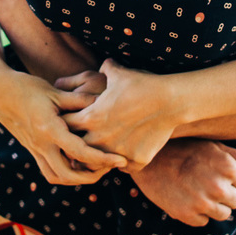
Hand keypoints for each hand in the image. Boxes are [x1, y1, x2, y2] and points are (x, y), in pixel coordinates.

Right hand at [0, 68, 126, 185]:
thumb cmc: (27, 87)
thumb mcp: (55, 91)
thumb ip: (79, 100)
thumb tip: (103, 103)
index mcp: (50, 130)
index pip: (80, 152)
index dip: (103, 159)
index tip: (120, 160)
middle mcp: (41, 145)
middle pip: (69, 175)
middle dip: (92, 176)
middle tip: (109, 167)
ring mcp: (34, 149)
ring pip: (56, 177)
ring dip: (77, 178)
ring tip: (95, 168)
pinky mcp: (31, 149)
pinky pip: (48, 170)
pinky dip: (64, 172)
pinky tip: (76, 163)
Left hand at [62, 59, 182, 170]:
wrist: (170, 100)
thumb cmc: (142, 84)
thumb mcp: (119, 73)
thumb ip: (104, 69)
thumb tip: (101, 66)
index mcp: (91, 118)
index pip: (64, 127)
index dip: (67, 124)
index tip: (74, 121)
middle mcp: (100, 139)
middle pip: (74, 151)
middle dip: (77, 146)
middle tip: (82, 141)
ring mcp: (117, 153)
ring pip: (97, 165)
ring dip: (98, 159)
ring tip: (102, 153)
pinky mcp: (135, 162)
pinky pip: (123, 168)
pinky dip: (123, 162)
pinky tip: (126, 154)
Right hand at [131, 139, 235, 226]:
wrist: (149, 160)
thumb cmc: (185, 149)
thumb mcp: (214, 146)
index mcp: (227, 166)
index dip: (230, 179)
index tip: (214, 172)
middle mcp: (218, 186)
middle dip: (225, 194)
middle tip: (206, 182)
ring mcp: (202, 202)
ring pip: (223, 214)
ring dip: (213, 205)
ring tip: (197, 190)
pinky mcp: (187, 215)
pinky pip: (204, 221)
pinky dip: (197, 213)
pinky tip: (186, 197)